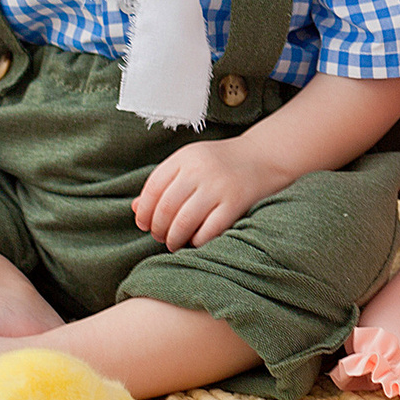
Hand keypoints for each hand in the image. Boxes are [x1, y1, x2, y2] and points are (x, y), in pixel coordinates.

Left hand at [134, 135, 289, 250]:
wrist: (263, 156)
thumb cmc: (220, 163)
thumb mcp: (190, 163)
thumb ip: (164, 183)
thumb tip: (135, 209)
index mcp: (186, 157)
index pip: (153, 188)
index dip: (143, 211)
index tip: (143, 223)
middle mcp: (200, 170)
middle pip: (166, 208)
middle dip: (158, 228)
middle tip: (159, 236)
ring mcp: (219, 186)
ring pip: (183, 222)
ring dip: (173, 239)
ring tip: (172, 243)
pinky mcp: (235, 203)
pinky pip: (208, 231)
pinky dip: (197, 241)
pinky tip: (195, 241)